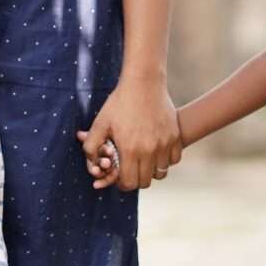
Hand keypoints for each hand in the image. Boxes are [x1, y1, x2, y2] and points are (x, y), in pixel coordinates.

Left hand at [80, 76, 180, 190]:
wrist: (143, 82)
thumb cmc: (119, 102)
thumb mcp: (99, 123)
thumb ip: (90, 147)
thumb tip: (93, 165)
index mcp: (129, 149)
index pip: (129, 183)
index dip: (122, 183)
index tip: (120, 175)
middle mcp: (149, 150)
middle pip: (145, 182)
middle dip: (136, 179)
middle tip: (131, 169)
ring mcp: (164, 143)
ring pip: (161, 173)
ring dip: (151, 171)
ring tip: (144, 161)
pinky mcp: (175, 136)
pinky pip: (174, 160)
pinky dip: (166, 160)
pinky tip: (157, 152)